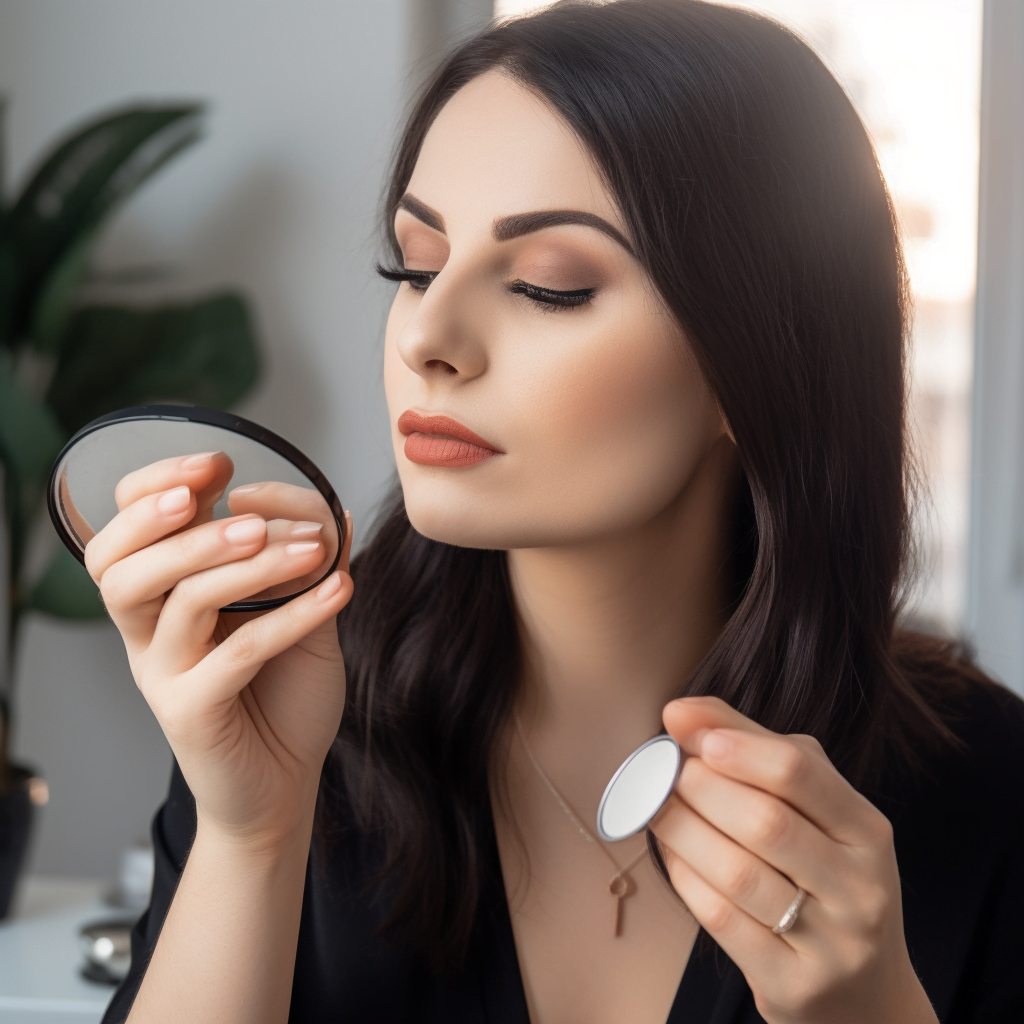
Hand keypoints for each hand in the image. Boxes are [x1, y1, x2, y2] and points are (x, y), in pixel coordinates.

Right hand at [84, 451, 353, 849]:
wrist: (285, 783)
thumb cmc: (285, 695)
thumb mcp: (299, 616)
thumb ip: (305, 567)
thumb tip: (331, 506)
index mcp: (162, 598)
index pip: (124, 531)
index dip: (154, 489)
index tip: (216, 463)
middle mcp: (148, 633)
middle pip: (121, 566)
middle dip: (177, 527)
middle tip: (242, 509)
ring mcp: (163, 674)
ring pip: (179, 603)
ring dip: (239, 565)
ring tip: (303, 547)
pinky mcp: (190, 714)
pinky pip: (235, 655)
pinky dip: (291, 618)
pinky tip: (339, 591)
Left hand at [649, 697, 937, 1023]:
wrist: (864, 994)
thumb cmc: (823, 877)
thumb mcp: (811, 810)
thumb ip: (753, 747)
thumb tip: (681, 711)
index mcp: (867, 830)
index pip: (799, 772)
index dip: (733, 745)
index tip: (682, 726)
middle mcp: (860, 887)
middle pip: (764, 821)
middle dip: (698, 786)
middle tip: (660, 769)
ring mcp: (831, 943)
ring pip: (737, 872)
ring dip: (680, 829)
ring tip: (653, 804)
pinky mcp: (793, 984)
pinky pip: (721, 919)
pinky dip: (684, 877)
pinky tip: (671, 854)